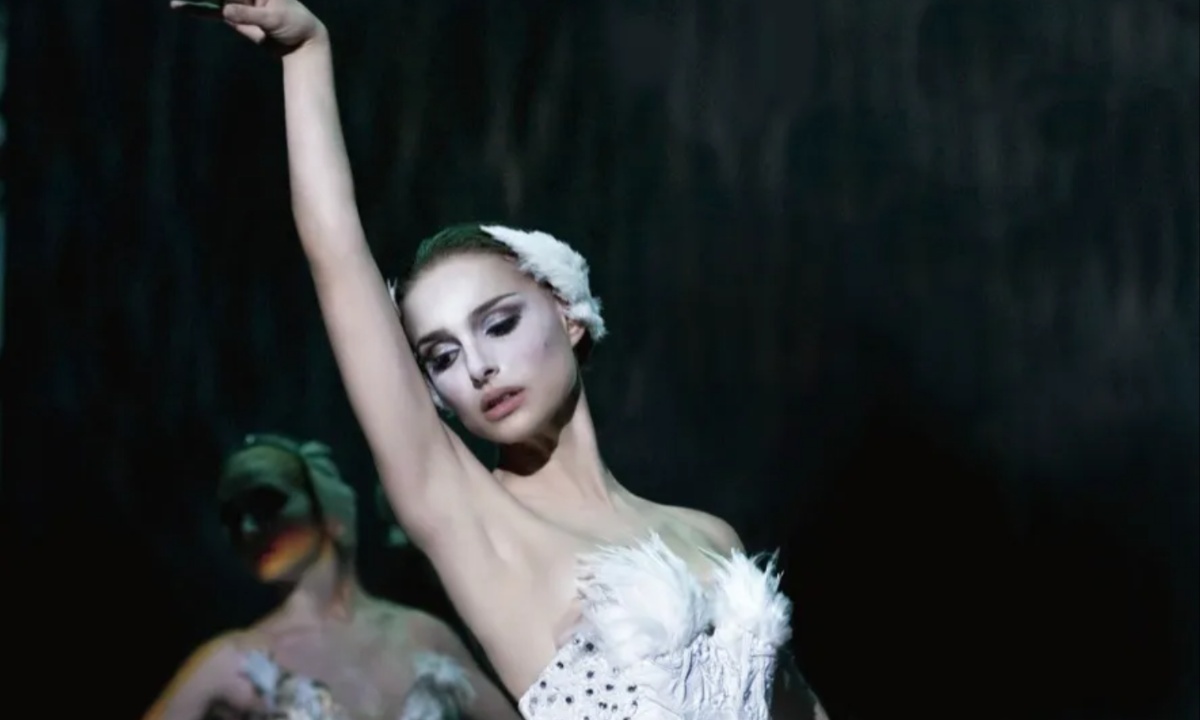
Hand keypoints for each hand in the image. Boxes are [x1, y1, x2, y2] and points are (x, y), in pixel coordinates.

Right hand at [170, 0, 325, 51]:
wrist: (299, 43)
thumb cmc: (294, 25)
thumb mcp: (275, 19)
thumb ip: (250, 14)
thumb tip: (226, 11)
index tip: (220, 0)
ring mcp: (238, 0)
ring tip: (176, 2)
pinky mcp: (233, 14)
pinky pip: (212, 10)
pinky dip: (197, 9)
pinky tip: (181, 7)